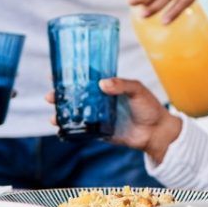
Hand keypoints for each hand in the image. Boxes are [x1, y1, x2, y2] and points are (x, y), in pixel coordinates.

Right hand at [47, 78, 181, 162]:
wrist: (157, 132)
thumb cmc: (150, 107)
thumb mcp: (138, 90)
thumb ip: (122, 85)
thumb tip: (102, 83)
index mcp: (108, 88)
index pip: (85, 79)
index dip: (69, 76)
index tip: (54, 74)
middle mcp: (100, 101)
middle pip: (75, 97)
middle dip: (60, 96)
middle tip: (50, 96)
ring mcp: (98, 117)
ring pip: (75, 114)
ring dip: (62, 114)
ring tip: (54, 116)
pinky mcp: (100, 132)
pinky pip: (82, 131)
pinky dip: (71, 130)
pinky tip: (62, 130)